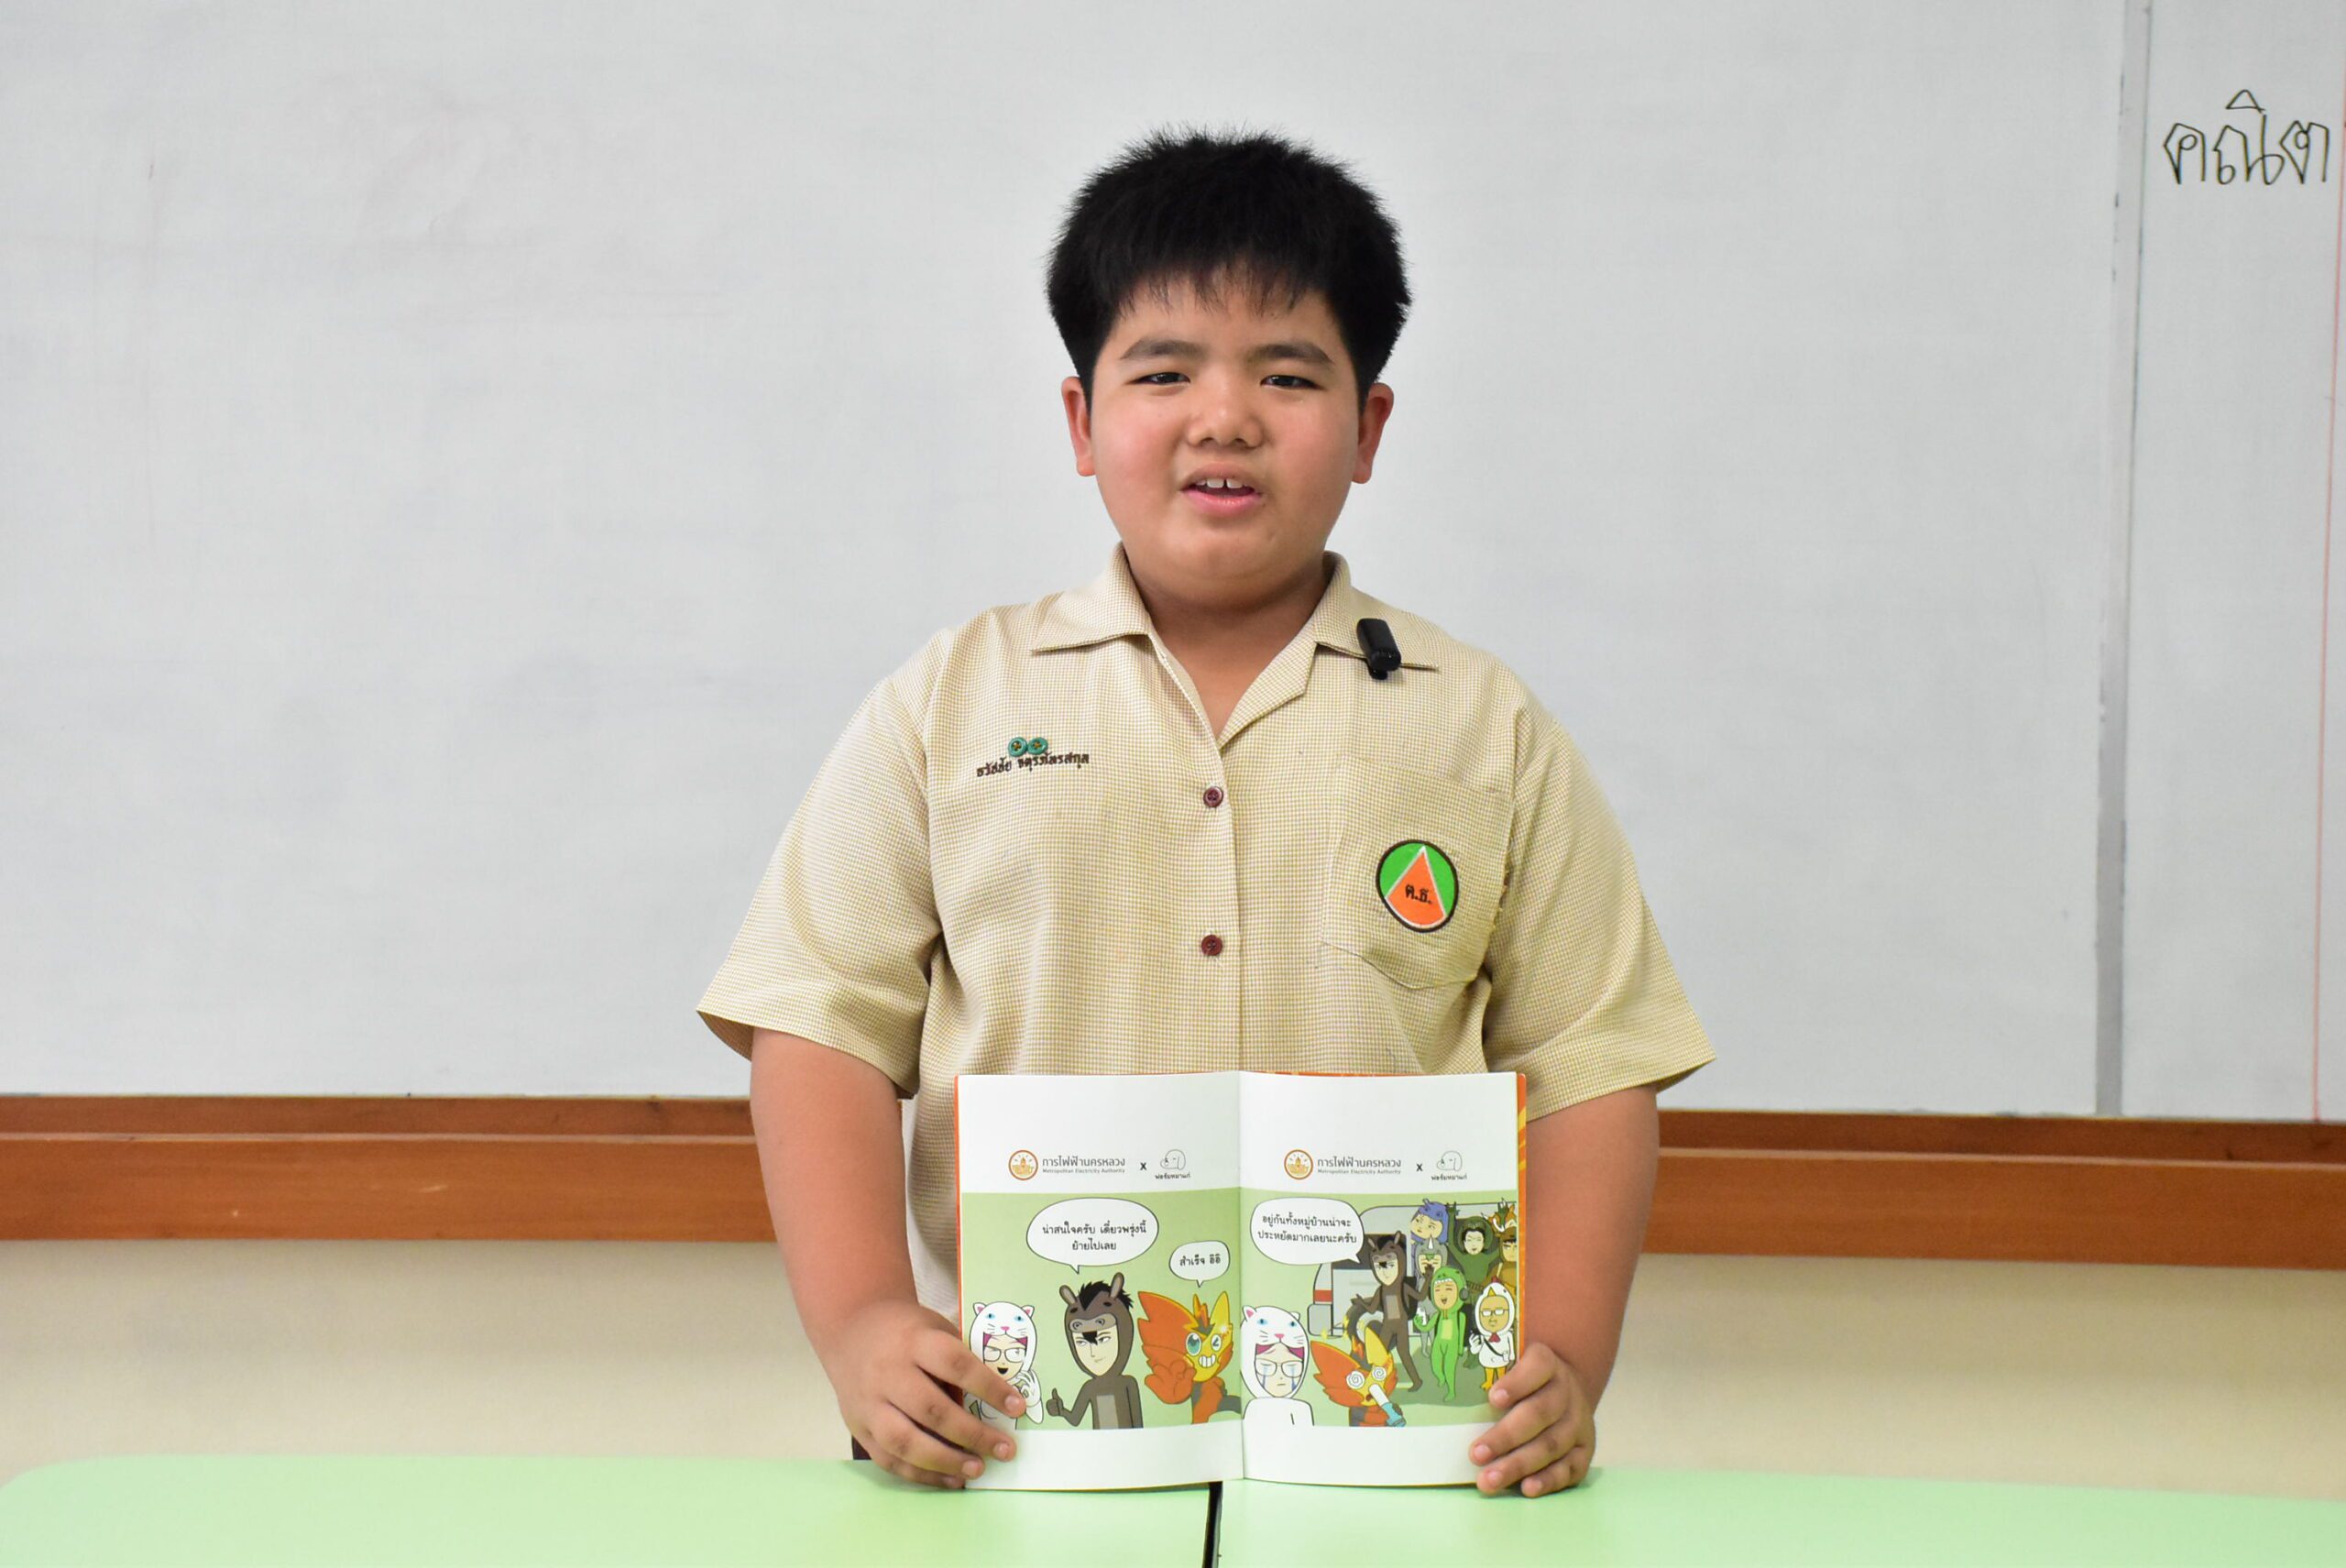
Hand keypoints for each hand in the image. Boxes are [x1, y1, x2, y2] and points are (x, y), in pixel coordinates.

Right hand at [819, 1297, 1024, 1489]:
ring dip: (945, 1461)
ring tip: (977, 1470)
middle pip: (931, 1409)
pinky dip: (921, 1474)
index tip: (1017, 1406)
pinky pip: (889, 1459)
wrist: (851, 1330)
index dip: (988, 1387)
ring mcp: (869, 1404)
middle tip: (1004, 1449)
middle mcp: (888, 1373)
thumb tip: (996, 1402)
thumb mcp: (935, 1328)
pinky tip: (950, 1479)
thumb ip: (959, 1360)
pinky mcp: (858, 1428)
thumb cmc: (906, 1331)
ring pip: (905, 1441)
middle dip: (972, 1434)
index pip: (955, 1365)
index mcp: (914, 1341)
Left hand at [1467, 1341, 1592, 1497]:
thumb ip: (1487, 1371)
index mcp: (1547, 1364)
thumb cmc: (1523, 1382)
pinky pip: (1569, 1468)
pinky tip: (1526, 1488)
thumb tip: (1443, 1385)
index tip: (1493, 1398)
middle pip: (1540, 1413)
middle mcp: (1567, 1392)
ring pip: (1551, 1444)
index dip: (1517, 1383)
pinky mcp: (1584, 1451)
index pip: (1537, 1367)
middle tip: (1476, 1454)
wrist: (1564, 1392)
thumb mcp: (1510, 1366)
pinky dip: (1548, 1480)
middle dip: (1506, 1436)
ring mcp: (1578, 1423)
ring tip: (1488, 1480)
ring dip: (1519, 1464)